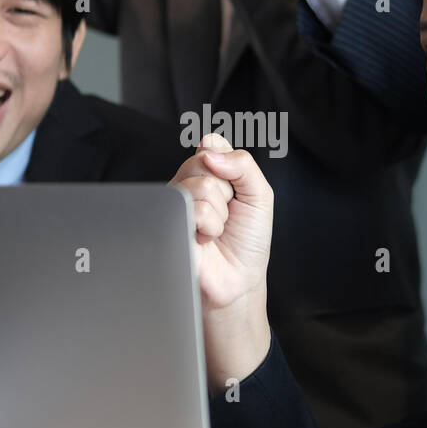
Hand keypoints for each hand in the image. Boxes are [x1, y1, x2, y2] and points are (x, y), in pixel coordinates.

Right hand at [169, 134, 272, 388]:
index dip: (228, 167)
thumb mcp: (260, 195)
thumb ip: (243, 164)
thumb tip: (211, 146)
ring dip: (219, 213)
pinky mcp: (166, 223)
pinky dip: (208, 226)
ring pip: (199, 186)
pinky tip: (204, 238)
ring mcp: (173, 204)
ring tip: (216, 231)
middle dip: (226, 192)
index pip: (211, 146)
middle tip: (227, 215)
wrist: (238, 280)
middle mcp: (185, 186)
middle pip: (203, 163)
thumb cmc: (247, 241)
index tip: (235, 192)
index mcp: (206, 175)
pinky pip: (191, 208)